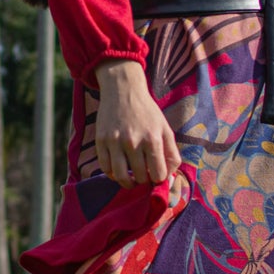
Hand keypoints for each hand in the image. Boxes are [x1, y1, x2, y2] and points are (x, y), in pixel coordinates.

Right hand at [94, 59, 181, 186]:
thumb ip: (171, 153)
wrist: (123, 90)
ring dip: (128, 183)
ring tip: (131, 180)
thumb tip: (169, 177)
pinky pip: (105, 168)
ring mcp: (115, 141)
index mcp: (153, 139)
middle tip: (144, 175)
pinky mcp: (101, 140)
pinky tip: (118, 170)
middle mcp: (134, 141)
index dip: (158, 179)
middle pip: (140, 177)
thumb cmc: (147, 112)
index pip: (158, 174)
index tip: (156, 175)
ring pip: (121, 176)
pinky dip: (112, 174)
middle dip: (144, 180)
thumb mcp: (165, 128)